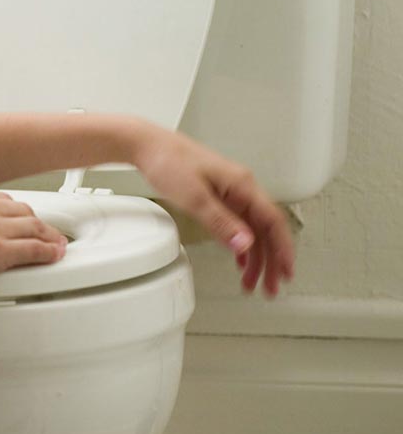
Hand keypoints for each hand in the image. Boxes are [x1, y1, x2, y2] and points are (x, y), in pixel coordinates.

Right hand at [0, 183, 65, 292]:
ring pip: (33, 226)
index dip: (13, 210)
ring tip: (57, 243)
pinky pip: (33, 248)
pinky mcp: (0, 250)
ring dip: (49, 236)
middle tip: (44, 230)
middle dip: (35, 221)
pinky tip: (54, 254)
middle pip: (20, 210)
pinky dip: (48, 251)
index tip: (17, 217)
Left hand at [132, 125, 294, 296]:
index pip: (273, 222)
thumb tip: (245, 244)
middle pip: (265, 230)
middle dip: (270, 261)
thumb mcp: (194, 197)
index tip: (285, 272)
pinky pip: (238, 224)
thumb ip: (220, 222)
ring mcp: (230, 193)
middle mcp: (241, 189)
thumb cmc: (168, 161)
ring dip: (255, 257)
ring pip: (251, 230)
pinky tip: (239, 260)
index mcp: (242, 185)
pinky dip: (241, 245)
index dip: (282, 249)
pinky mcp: (217, 196)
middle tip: (269, 288)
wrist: (148, 146)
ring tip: (252, 282)